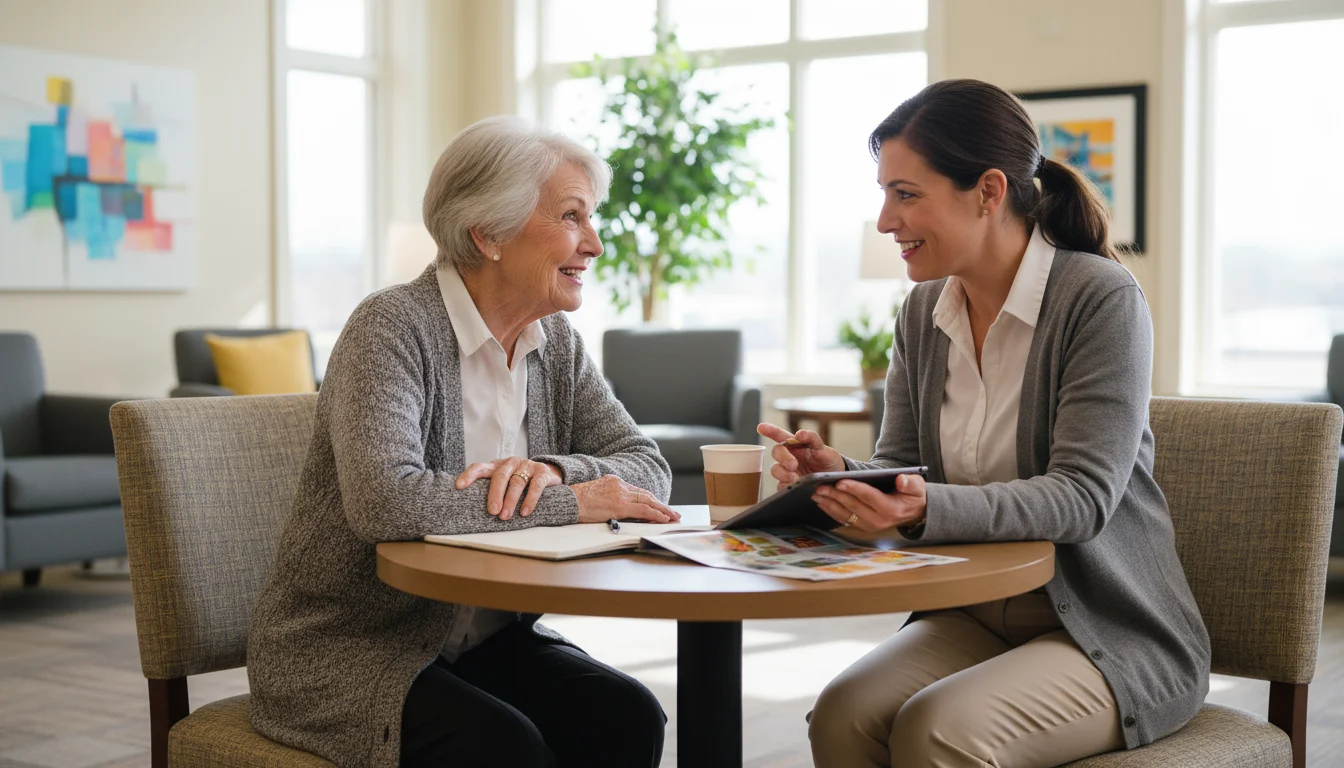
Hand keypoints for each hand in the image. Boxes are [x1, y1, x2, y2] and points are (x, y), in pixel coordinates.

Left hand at [456, 458, 563, 520]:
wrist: (548, 473)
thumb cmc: (520, 482)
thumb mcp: (504, 482)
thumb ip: (491, 490)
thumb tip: (470, 510)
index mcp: (497, 466)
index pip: (480, 467)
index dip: (469, 475)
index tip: (459, 486)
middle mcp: (510, 463)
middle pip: (500, 476)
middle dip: (495, 494)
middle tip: (492, 511)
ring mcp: (527, 465)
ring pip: (516, 482)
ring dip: (510, 500)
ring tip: (505, 516)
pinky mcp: (542, 471)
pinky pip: (535, 485)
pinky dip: (530, 499)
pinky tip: (525, 511)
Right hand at [572, 475, 680, 523]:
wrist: (567, 501)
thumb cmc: (575, 501)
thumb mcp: (594, 495)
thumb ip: (607, 498)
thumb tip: (615, 509)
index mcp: (614, 481)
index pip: (637, 491)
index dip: (650, 500)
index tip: (659, 506)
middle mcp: (620, 485)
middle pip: (646, 495)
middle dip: (660, 504)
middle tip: (672, 513)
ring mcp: (621, 494)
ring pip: (649, 501)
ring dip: (663, 510)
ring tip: (673, 517)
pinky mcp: (620, 505)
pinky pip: (644, 510)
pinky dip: (656, 514)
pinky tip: (664, 519)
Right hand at [757, 423, 845, 491]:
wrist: (835, 483)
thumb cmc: (828, 462)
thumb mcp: (825, 449)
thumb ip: (812, 439)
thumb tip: (799, 433)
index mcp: (796, 445)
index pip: (781, 435)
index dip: (770, 430)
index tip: (761, 427)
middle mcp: (789, 457)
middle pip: (777, 452)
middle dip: (783, 457)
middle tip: (793, 465)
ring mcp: (788, 472)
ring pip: (775, 470)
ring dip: (783, 473)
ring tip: (795, 479)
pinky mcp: (789, 486)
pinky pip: (780, 485)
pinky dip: (785, 485)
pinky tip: (793, 486)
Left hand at [812, 472, 926, 532]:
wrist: (913, 512)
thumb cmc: (912, 495)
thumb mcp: (917, 486)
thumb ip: (910, 483)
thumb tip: (900, 480)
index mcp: (890, 509)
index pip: (869, 497)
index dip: (854, 489)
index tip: (839, 482)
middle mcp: (878, 521)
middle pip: (853, 506)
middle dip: (835, 495)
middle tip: (820, 486)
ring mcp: (868, 526)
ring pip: (845, 514)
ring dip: (829, 504)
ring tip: (815, 494)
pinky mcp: (861, 527)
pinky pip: (843, 519)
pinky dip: (831, 510)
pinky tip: (821, 502)